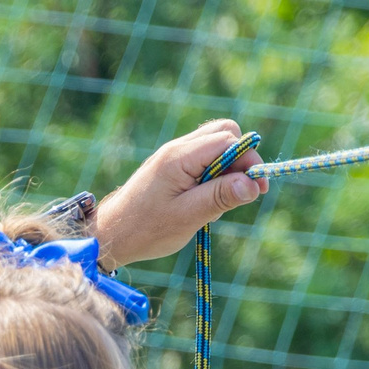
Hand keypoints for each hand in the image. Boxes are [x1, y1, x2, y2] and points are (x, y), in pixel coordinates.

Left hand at [89, 119, 266, 267]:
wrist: (110, 235)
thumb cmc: (145, 229)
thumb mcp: (187, 217)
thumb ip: (220, 197)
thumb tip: (253, 184)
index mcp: (179, 157)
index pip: (228, 140)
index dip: (248, 161)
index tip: (258, 189)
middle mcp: (177, 149)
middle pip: (223, 134)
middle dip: (240, 160)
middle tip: (239, 193)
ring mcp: (173, 156)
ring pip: (215, 146)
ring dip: (227, 170)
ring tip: (215, 203)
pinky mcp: (172, 167)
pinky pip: (203, 160)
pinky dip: (213, 176)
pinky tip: (203, 203)